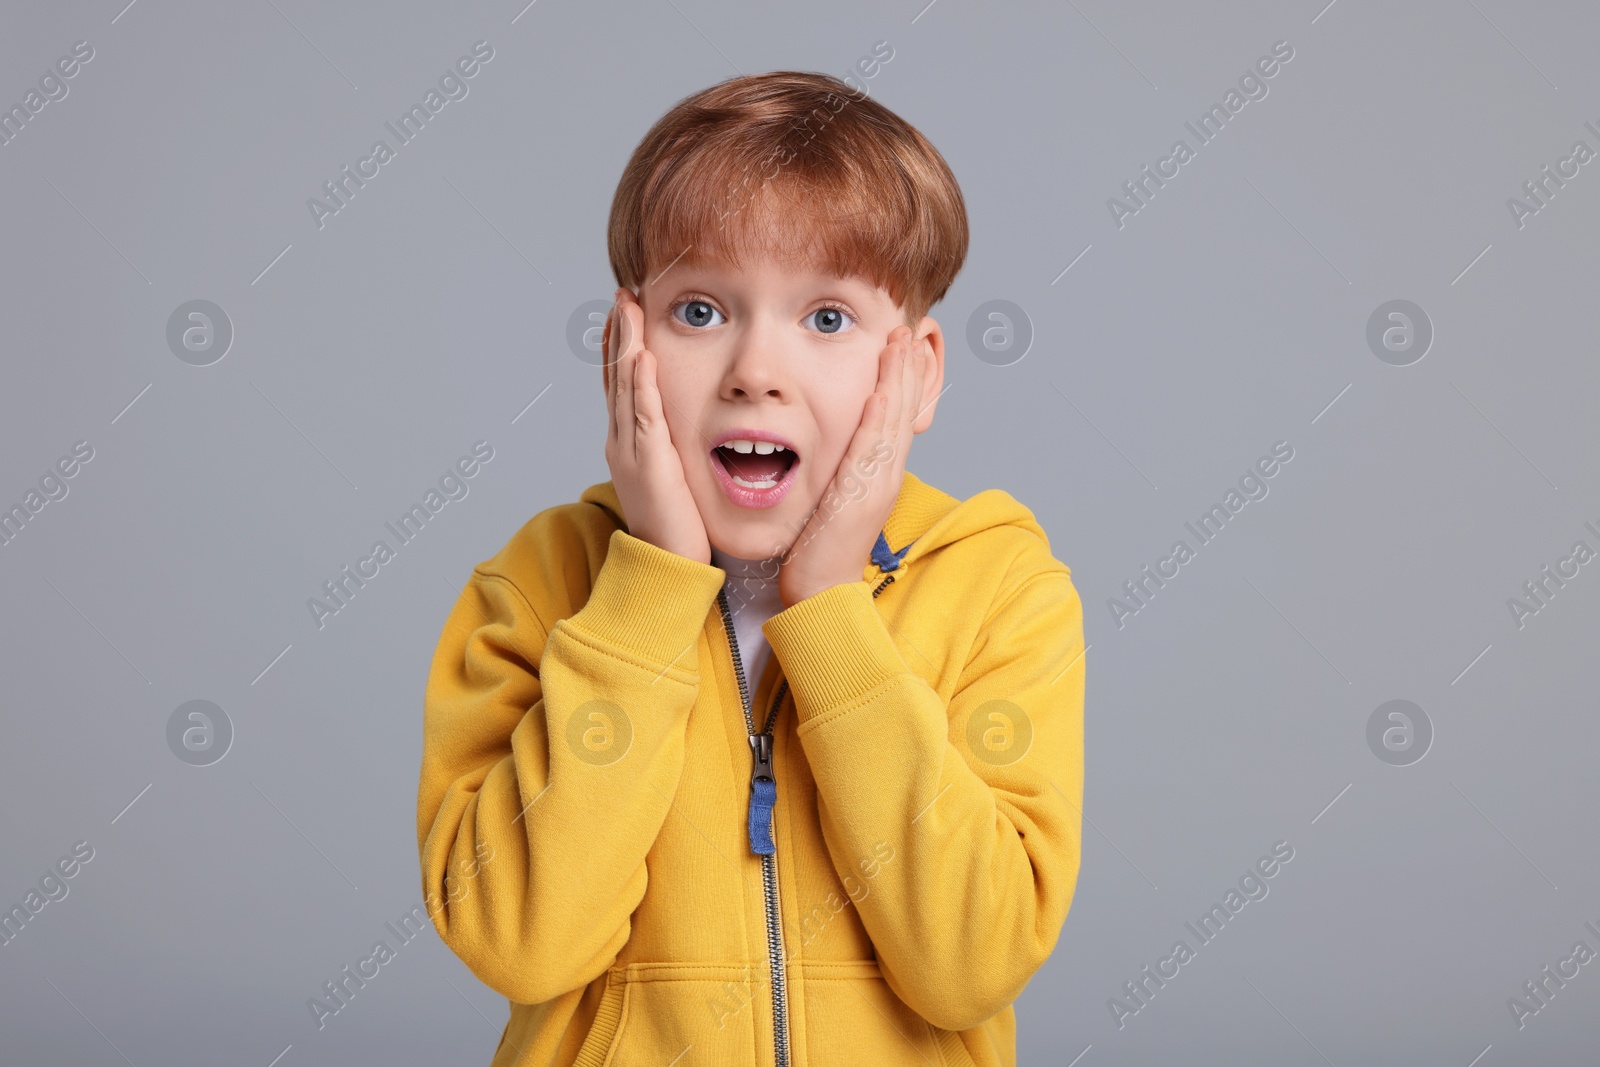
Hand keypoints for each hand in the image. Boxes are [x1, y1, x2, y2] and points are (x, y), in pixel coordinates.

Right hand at [601, 287, 711, 564]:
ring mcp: (631, 451)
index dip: (621, 345)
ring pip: (624, 387)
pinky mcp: (649, 464)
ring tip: (626, 307)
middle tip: (621, 295)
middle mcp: (623, 441)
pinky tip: (642, 357)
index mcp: (629, 442)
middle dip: (618, 333)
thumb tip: (683, 429)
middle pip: (616, 375)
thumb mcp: (673, 475)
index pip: (621, 383)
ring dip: (625, 344)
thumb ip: (674, 448)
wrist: (666, 565)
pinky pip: (644, 417)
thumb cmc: (677, 526)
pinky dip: (641, 385)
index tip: (625, 312)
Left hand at [776, 326, 928, 607]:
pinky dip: (879, 419)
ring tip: (900, 345)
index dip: (902, 380)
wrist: (821, 592)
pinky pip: (873, 450)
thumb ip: (838, 470)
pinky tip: (880, 391)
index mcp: (879, 475)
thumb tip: (833, 450)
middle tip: (907, 331)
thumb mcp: (832, 499)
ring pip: (894, 424)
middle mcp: (885, 476)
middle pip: (904, 413)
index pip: (896, 418)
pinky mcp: (861, 497)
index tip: (901, 347)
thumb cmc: (819, 550)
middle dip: (906, 369)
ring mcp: (877, 485)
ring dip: (898, 381)